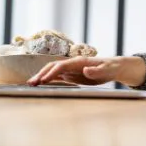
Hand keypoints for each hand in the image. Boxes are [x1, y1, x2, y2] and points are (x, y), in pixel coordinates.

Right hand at [27, 56, 144, 86]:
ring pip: (52, 71)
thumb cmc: (110, 68)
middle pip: (53, 67)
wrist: (114, 66)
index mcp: (80, 61)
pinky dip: (47, 79)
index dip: (52, 73)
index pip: (62, 66)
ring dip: (41, 76)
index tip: (43, 81)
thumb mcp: (106, 70)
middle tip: (31, 83)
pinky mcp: (72, 74)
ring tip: (31, 84)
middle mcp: (73, 63)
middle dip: (42, 74)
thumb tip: (85, 69)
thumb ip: (96, 71)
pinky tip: (40, 84)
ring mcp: (71, 68)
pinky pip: (57, 76)